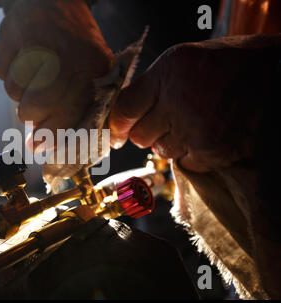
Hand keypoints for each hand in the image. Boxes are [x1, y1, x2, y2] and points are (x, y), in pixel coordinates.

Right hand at [0, 0, 112, 150]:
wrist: (56, 1)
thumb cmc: (76, 46)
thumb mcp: (93, 72)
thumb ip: (83, 109)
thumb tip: (54, 145)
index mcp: (92, 69)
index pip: (68, 115)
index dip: (51, 136)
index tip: (38, 146)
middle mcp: (64, 56)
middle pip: (35, 107)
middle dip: (31, 115)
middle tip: (33, 109)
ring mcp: (35, 43)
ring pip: (14, 91)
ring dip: (20, 91)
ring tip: (32, 74)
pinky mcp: (11, 33)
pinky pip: (0, 71)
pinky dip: (6, 71)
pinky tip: (20, 58)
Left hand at [109, 34, 279, 171]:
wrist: (276, 75)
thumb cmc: (230, 65)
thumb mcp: (184, 60)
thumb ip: (152, 85)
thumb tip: (124, 116)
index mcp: (170, 73)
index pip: (125, 109)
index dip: (117, 125)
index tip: (116, 134)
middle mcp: (179, 101)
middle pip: (140, 136)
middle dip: (148, 132)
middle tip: (166, 121)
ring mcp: (195, 130)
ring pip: (161, 151)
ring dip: (171, 143)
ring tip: (193, 124)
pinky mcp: (211, 152)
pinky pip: (185, 163)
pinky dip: (192, 154)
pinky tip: (207, 135)